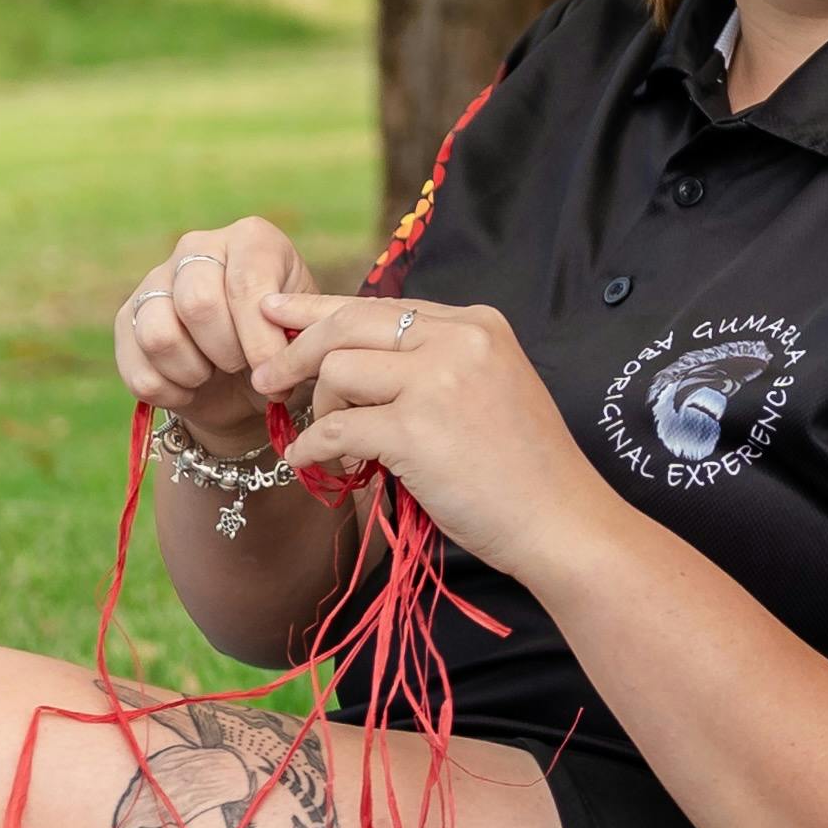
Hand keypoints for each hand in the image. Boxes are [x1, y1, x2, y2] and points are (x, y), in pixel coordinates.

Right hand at [115, 219, 308, 445]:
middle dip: (226, 353)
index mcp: (251, 239)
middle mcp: (198, 247)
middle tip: (242, 366)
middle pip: (198, 303)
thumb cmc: (284, 352)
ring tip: (214, 373)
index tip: (274, 373)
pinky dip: (170, 393)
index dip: (259, 341)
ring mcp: (155, 279)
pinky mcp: (126, 318)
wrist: (245, 383)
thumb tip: (274, 363)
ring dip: (193, 372)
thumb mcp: (308, 342)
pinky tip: (190, 387)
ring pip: (159, 334)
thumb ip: (303, 342)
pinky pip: (138, 368)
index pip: (245, 285)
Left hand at [257, 289, 612, 573]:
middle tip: (266, 378)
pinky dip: (314, 448)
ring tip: (328, 441)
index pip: (383, 305)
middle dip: (297, 350)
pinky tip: (309, 462)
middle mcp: (458, 339)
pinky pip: (338, 429)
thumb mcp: (489, 390)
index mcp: (477, 324)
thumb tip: (351, 363)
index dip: (323, 309)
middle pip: (350, 324)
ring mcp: (437, 381)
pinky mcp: (416, 429)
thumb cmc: (527, 470)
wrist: (562, 521)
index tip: (279, 310)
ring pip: (337, 371)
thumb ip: (434, 365)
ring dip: (320, 409)